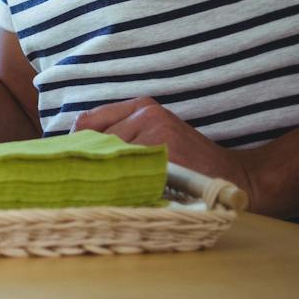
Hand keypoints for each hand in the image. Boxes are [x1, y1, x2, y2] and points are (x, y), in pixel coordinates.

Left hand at [73, 97, 262, 209]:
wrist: (232, 176)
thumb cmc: (187, 161)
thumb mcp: (155, 136)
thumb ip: (121, 135)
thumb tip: (72, 149)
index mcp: (142, 106)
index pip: (88, 121)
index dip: (74, 144)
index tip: (66, 162)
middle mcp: (147, 113)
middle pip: (94, 139)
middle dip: (87, 161)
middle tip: (78, 182)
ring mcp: (156, 130)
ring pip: (109, 155)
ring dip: (102, 174)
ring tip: (100, 190)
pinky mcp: (164, 150)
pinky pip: (128, 168)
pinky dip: (120, 182)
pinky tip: (121, 193)